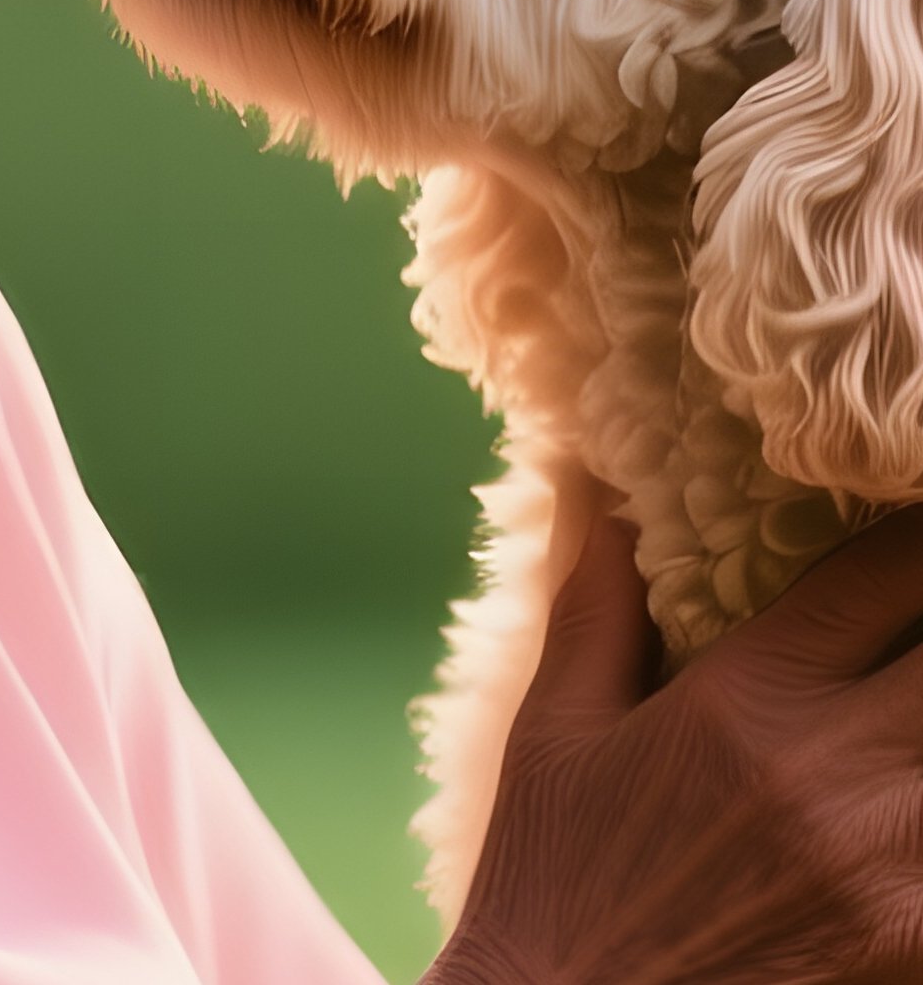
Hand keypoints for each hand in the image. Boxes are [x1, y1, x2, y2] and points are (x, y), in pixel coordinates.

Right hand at [423, 504, 922, 983]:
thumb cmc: (552, 877)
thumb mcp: (555, 730)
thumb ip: (598, 608)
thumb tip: (605, 500)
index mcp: (747, 705)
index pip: (878, 579)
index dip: (913, 536)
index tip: (910, 523)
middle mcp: (838, 778)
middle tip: (912, 623)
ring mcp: (893, 878)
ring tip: (908, 712)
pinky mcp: (914, 956)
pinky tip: (907, 809)